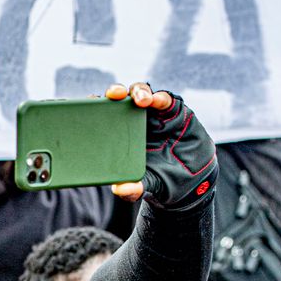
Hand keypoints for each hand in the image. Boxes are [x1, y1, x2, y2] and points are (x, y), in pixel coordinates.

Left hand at [106, 82, 216, 211]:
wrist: (192, 180)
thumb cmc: (160, 178)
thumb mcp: (144, 185)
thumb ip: (132, 188)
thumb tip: (118, 189)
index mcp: (119, 133)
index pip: (102, 113)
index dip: (94, 105)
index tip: (88, 103)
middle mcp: (134, 118)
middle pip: (121, 97)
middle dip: (115, 91)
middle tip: (114, 95)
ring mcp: (154, 113)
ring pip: (142, 92)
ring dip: (139, 91)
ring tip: (141, 100)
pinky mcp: (174, 112)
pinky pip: (166, 100)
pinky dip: (161, 98)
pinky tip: (157, 100)